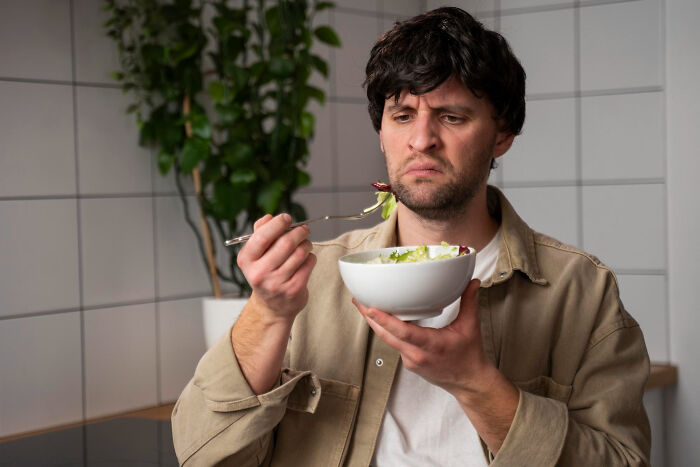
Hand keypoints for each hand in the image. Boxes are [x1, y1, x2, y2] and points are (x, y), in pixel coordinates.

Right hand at [237, 213, 316, 321]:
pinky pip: (308, 263)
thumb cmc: (266, 274)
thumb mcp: (256, 255)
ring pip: (300, 253)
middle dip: (298, 232)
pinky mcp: (293, 289)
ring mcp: (277, 283)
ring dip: (306, 244)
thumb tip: (269, 217)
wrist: (272, 306)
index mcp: (247, 260)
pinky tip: (306, 259)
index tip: (287, 218)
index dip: (277, 224)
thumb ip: (260, 233)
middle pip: (285, 243)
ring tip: (305, 245)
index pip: (262, 237)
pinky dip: (311, 257)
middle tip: (304, 229)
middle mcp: (259, 273)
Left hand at [353, 279, 491, 395]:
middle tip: (357, 300)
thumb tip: (472, 282)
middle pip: (386, 335)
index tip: (370, 308)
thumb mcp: (471, 327)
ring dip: (375, 323)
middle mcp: (416, 355)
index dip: (385, 320)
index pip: (403, 332)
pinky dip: (386, 331)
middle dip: (369, 317)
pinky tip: (380, 318)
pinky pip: (394, 344)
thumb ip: (470, 302)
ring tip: (363, 305)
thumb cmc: (469, 356)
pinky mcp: (408, 363)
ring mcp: (410, 361)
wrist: (468, 382)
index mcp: (431, 346)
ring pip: (387, 340)